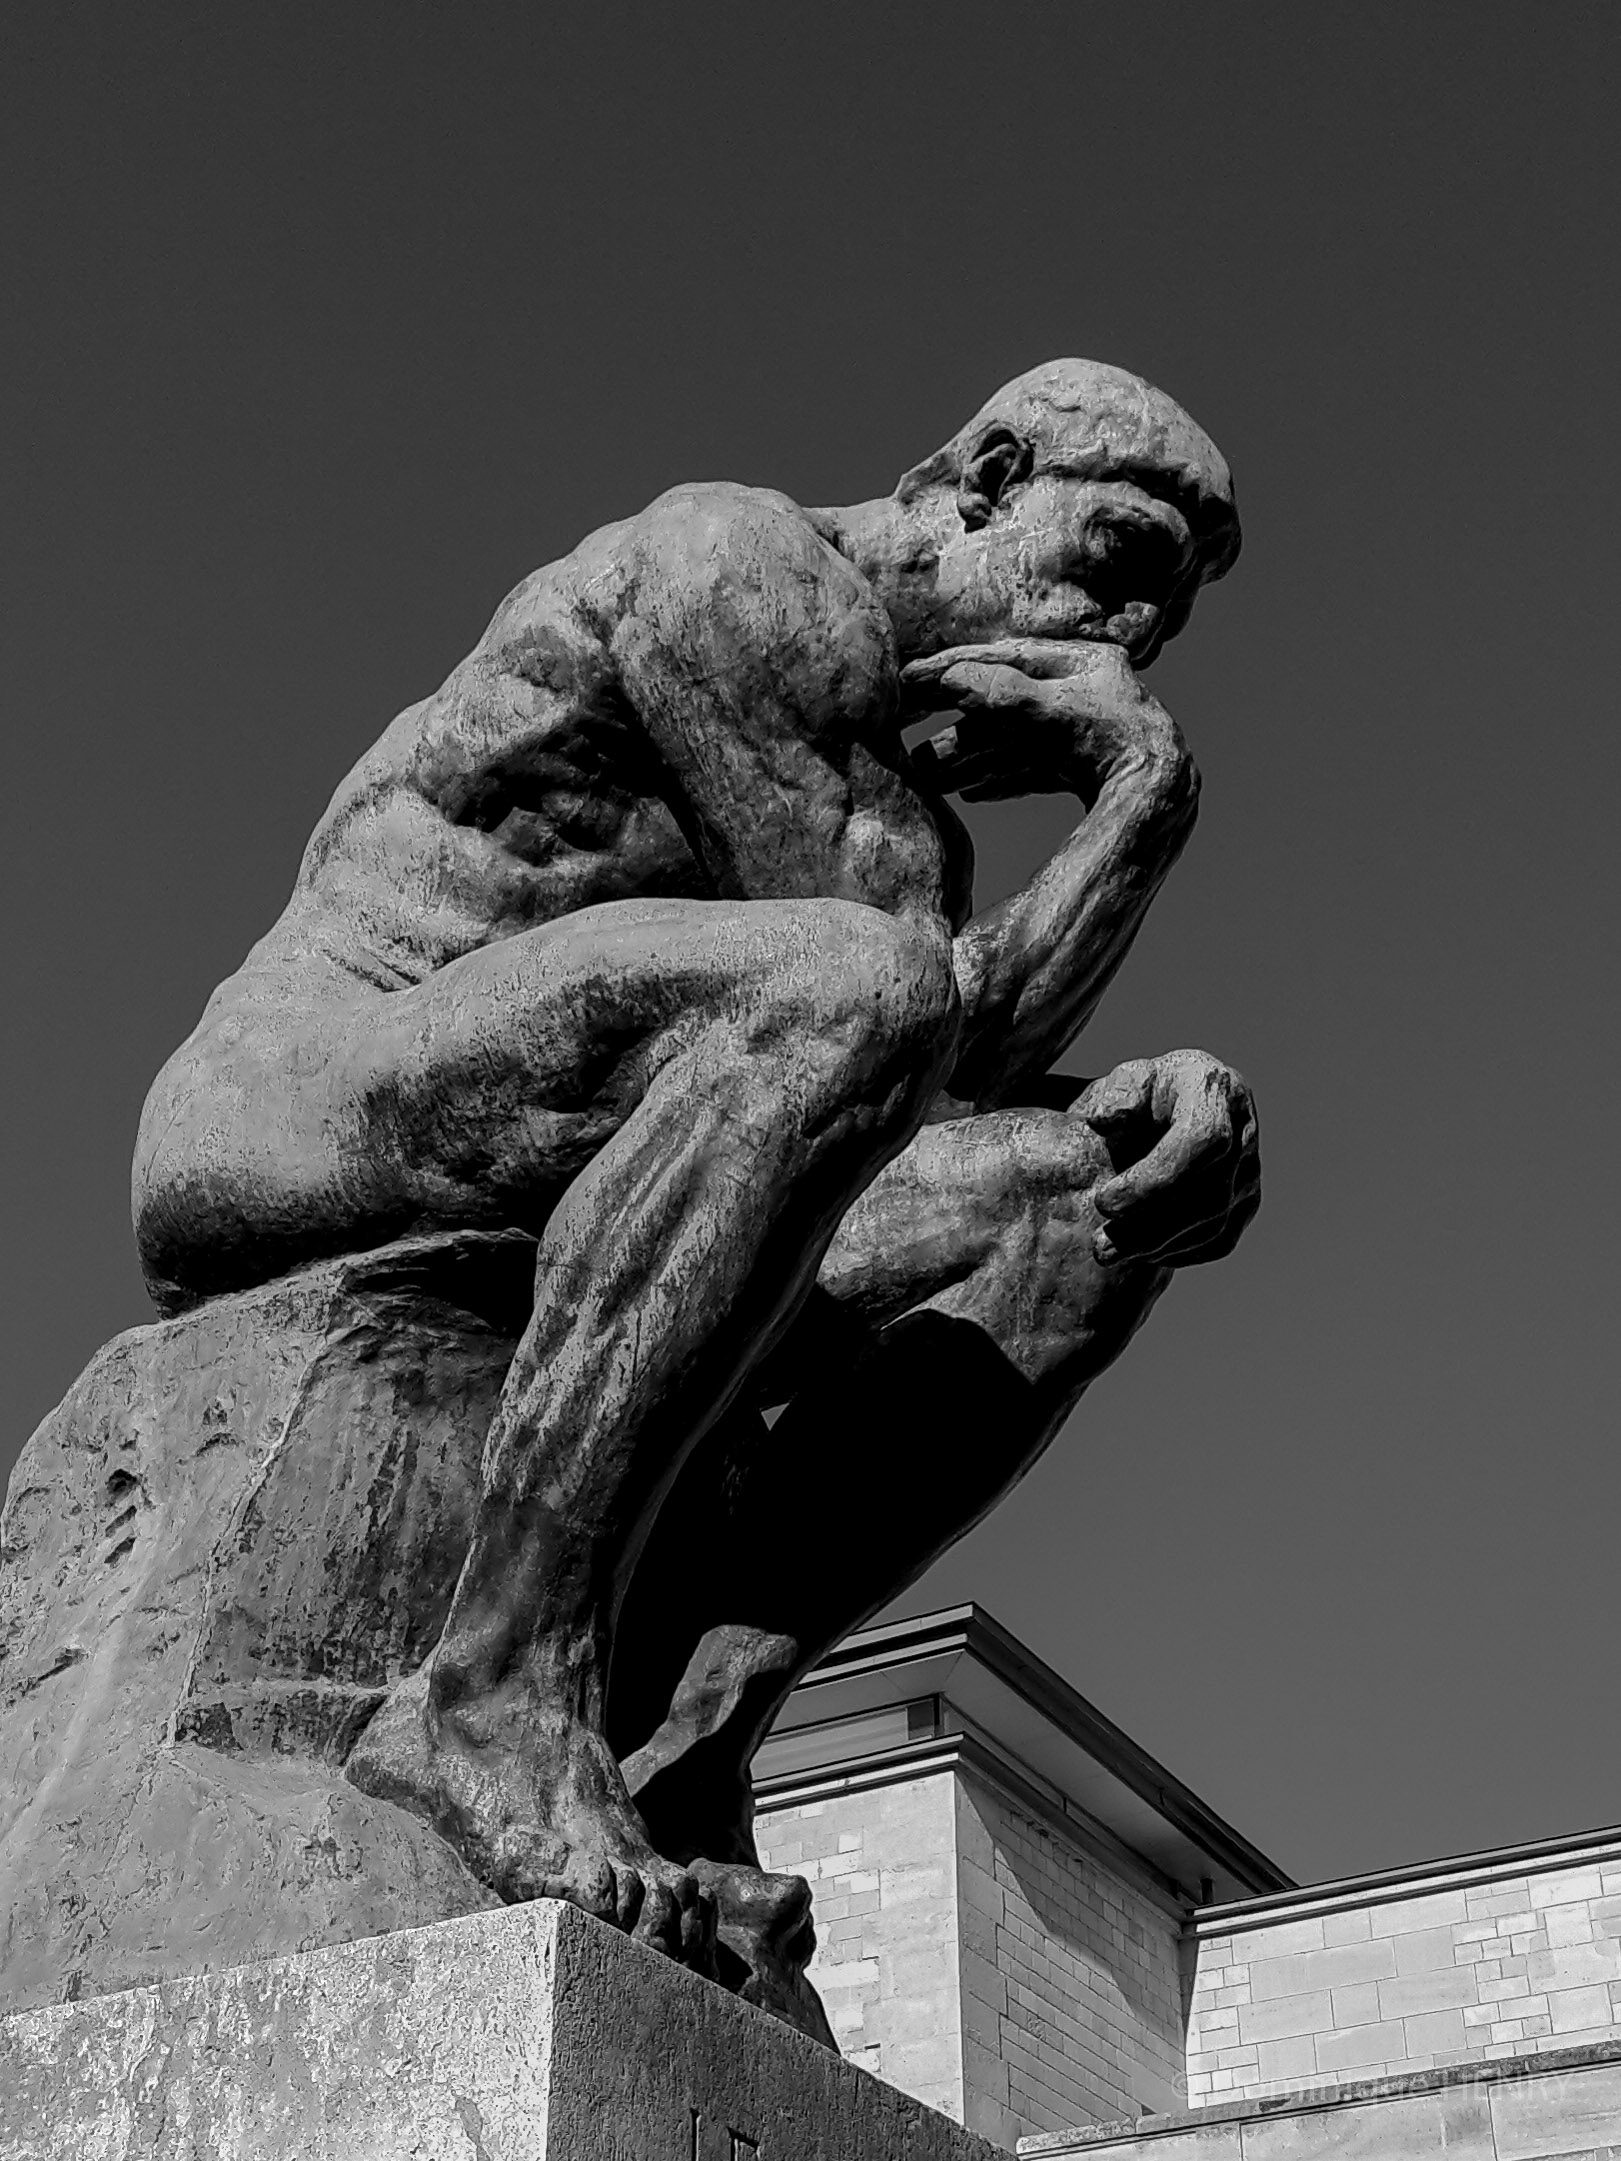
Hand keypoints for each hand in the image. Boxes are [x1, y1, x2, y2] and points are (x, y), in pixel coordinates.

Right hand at [900, 638, 1185, 802]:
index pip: (1001, 659)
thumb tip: (950, 679)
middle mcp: (1086, 690)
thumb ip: (1003, 695)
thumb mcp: (1051, 714)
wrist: (1165, 797)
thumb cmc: (1114, 745)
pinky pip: (1034, 767)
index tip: (904, 679)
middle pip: (1003, 703)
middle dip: (952, 724)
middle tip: (902, 732)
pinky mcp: (1092, 768)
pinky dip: (1001, 777)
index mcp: (1081, 662)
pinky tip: (970, 794)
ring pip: (1013, 738)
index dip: (950, 669)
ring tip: (924, 776)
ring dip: (969, 757)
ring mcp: (1089, 731)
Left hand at [1075, 1050, 1259, 1265]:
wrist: (1167, 1105)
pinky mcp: (1247, 1202)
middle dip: (1151, 1225)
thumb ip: (1117, 1092)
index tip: (1103, 1204)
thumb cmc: (1138, 1093)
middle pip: (1209, 1193)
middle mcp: (1243, 1130)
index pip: (1200, 1140)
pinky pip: (1220, 1240)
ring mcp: (1250, 1170)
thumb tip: (1104, 1119)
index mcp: (1213, 1087)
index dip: (1154, 1179)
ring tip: (1108, 1253)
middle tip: (1101, 1245)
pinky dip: (1179, 1252)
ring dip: (1159, 1246)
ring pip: (1215, 1223)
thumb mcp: (1124, 1079)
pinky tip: (1140, 1254)